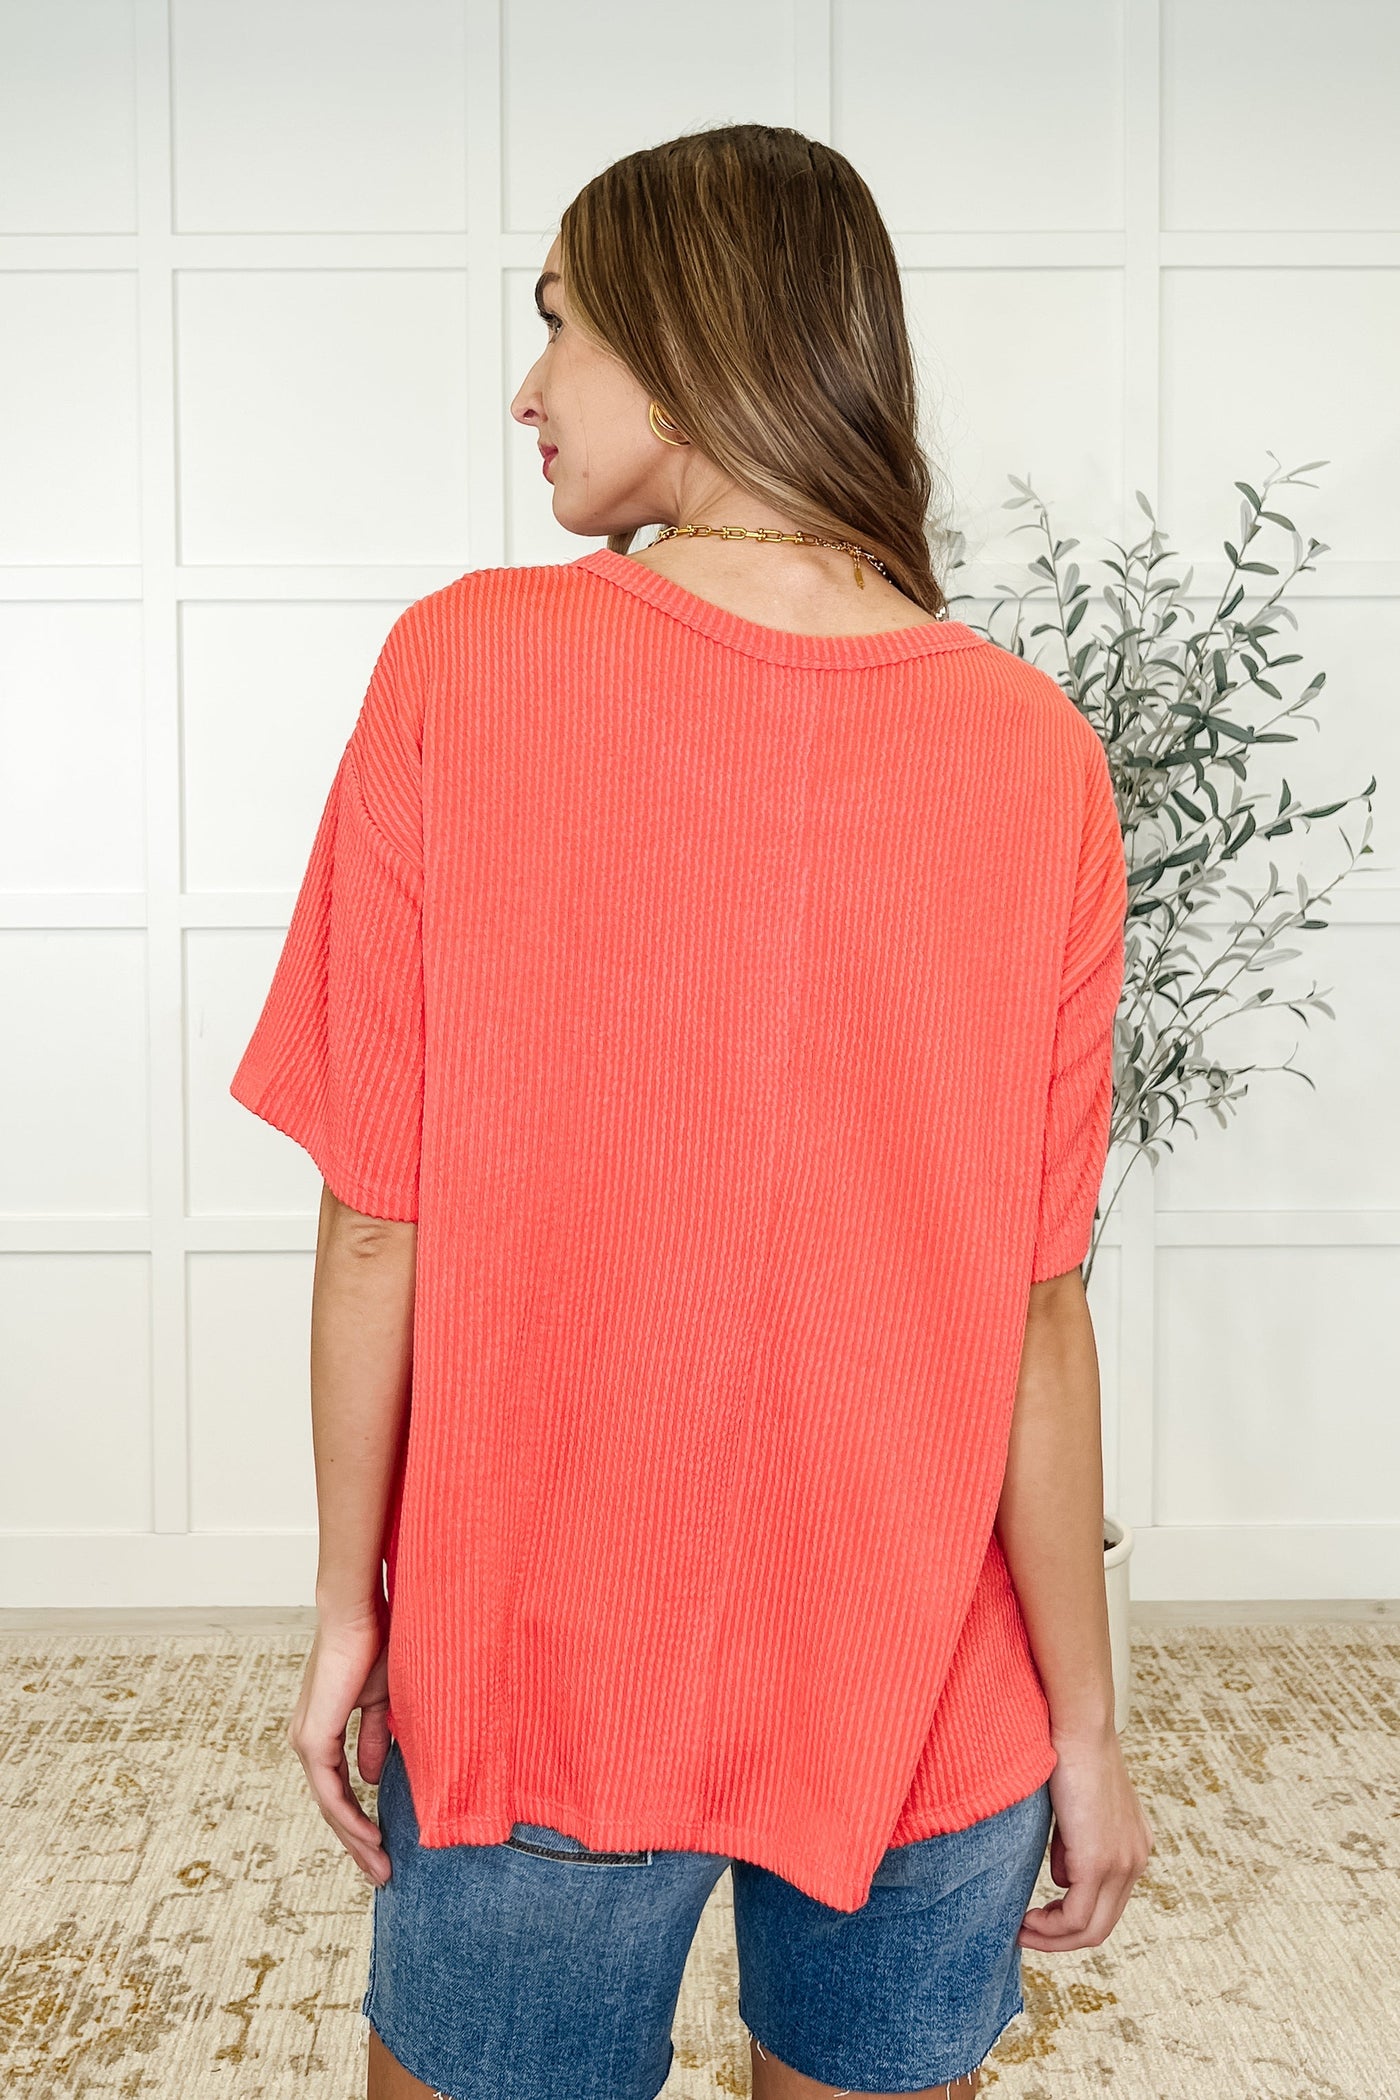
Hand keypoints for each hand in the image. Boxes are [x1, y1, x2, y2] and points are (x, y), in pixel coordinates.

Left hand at [286, 1596, 392, 1886]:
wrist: (360, 1615)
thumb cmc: (375, 1646)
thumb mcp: (382, 1702)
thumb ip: (376, 1740)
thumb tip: (374, 1777)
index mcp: (323, 1733)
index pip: (339, 1789)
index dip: (360, 1820)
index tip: (385, 1846)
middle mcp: (308, 1742)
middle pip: (332, 1807)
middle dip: (357, 1843)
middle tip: (381, 1874)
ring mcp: (307, 1742)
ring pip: (330, 1806)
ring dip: (355, 1840)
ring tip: (380, 1867)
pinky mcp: (313, 1739)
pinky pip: (331, 1791)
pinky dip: (351, 1818)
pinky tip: (372, 1838)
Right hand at [1018, 1727, 1153, 1950]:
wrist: (1079, 1726)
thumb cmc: (1069, 1752)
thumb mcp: (1076, 1808)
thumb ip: (1073, 1846)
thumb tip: (1061, 1879)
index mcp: (1134, 1846)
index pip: (1107, 1902)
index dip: (1073, 1918)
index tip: (1039, 1916)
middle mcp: (1136, 1860)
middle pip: (1103, 1925)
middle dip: (1061, 1938)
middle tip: (1026, 1934)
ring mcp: (1122, 1864)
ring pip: (1092, 1929)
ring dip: (1053, 1938)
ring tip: (1021, 1931)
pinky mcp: (1099, 1863)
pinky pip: (1076, 1918)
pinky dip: (1049, 1928)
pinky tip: (1025, 1920)